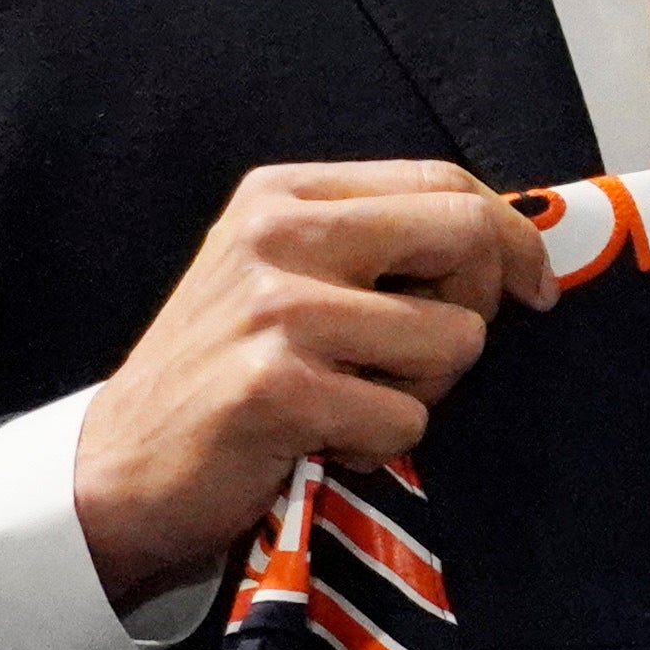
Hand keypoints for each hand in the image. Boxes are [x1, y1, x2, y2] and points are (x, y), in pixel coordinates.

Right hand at [74, 161, 557, 611]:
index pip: (444, 181)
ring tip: (352, 405)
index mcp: (285, 193)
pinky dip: (379, 447)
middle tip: (430, 361)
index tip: (534, 287)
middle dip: (479, 308)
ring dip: (423, 393)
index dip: (511, 235)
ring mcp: (278, 309)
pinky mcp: (279, 388)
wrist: (115, 468)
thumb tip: (508, 244)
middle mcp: (279, 234)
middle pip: (466, 239)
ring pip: (453, 339)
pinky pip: (407, 419)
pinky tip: (319, 443)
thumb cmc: (220, 375)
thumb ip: (374, 246)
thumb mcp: (280, 275)